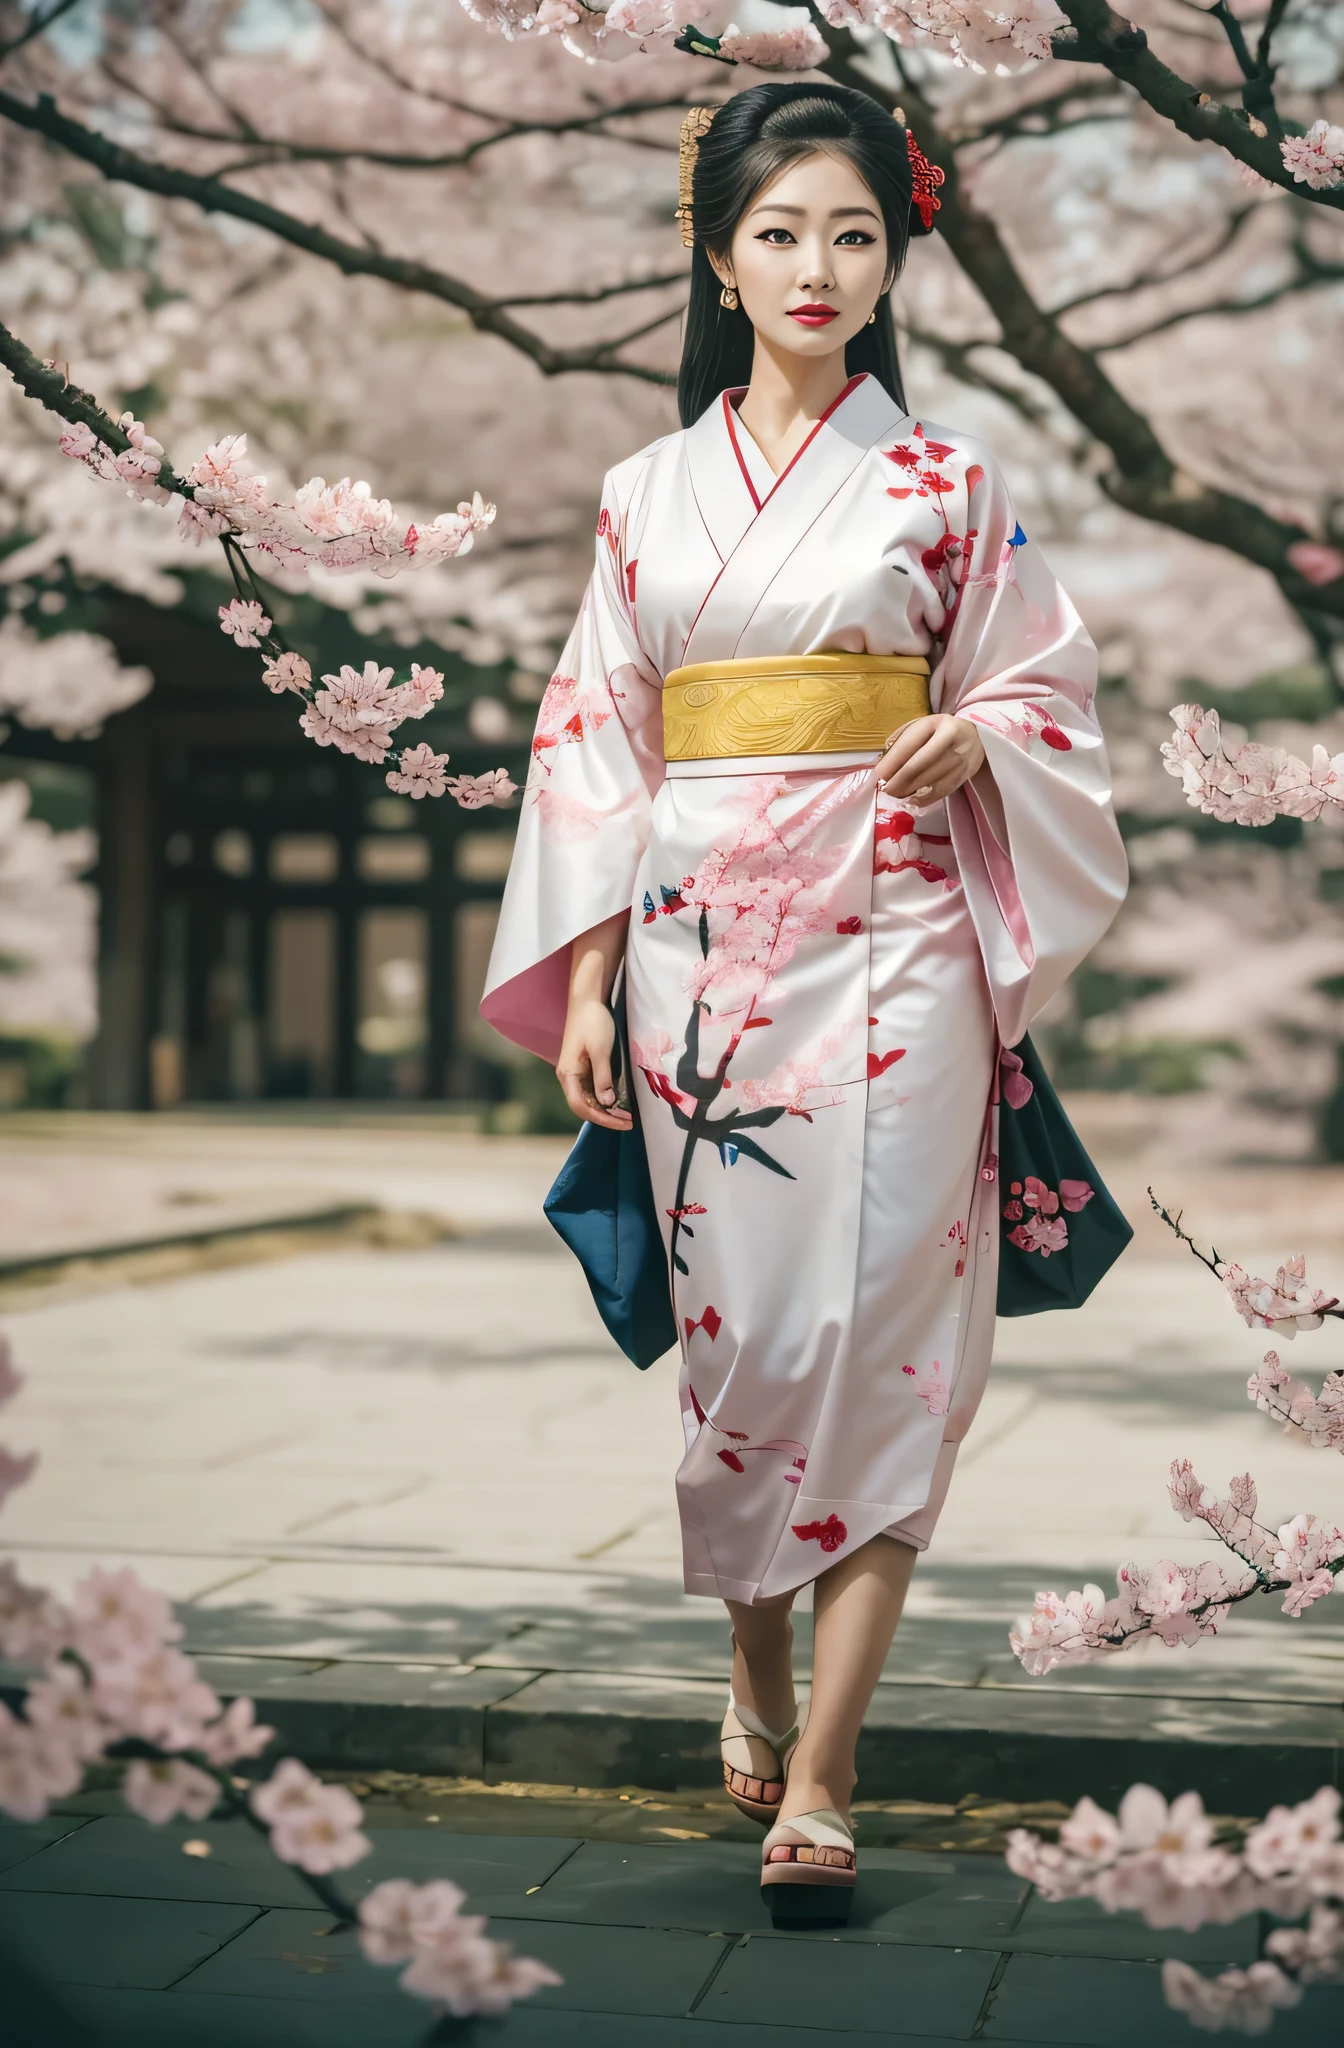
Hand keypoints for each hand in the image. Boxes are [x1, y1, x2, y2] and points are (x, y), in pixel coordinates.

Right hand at [557, 996, 632, 1130]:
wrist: (587, 1000)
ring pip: (589, 1100)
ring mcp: (577, 1073)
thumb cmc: (592, 1022)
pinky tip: (620, 1102)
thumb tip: (606, 1102)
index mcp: (567, 1074)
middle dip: (606, 1117)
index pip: (580, 1106)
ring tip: (626, 1115)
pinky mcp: (585, 1068)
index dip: (601, 1118)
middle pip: (584, 1107)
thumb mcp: (600, 1050)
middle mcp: (569, 1077)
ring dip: (607, 1110)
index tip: (621, 1122)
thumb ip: (602, 1077)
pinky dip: (606, 1099)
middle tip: (628, 1122)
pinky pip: (593, 1090)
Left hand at [877, 713, 985, 805]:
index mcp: (935, 723)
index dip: (890, 764)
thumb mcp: (923, 727)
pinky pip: (942, 790)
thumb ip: (904, 742)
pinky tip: (913, 800)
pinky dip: (925, 798)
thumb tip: (884, 768)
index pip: (908, 746)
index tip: (877, 777)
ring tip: (896, 794)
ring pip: (929, 780)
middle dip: (898, 781)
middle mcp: (950, 740)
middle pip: (918, 765)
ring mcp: (960, 758)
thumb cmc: (940, 731)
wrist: (976, 733)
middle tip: (886, 790)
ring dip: (909, 791)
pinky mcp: (966, 773)